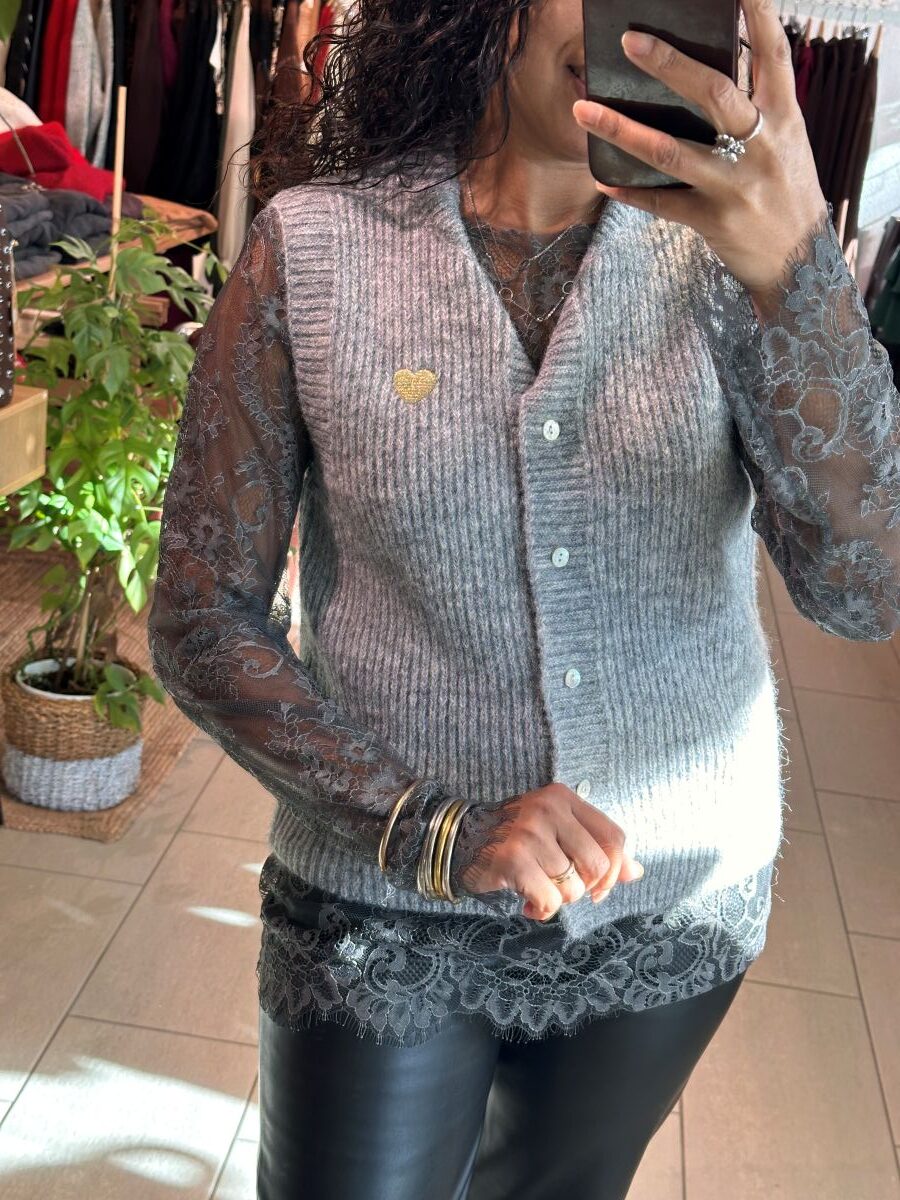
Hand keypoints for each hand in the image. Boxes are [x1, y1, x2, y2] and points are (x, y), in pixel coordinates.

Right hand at [448, 782, 644, 921]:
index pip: (614, 837)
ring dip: (557, 899)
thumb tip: (636, 872)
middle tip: (561, 888)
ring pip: (573, 887)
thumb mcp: (557, 832)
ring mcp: (529, 833)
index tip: (597, 885)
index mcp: (564, 798)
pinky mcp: (513, 858)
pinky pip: (550, 900)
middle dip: (584, 888)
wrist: (459, 840)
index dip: (614, 869)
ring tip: (536, 889)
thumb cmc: (514, 838)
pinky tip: (527, 903)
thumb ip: (596, 848)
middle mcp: (548, 809)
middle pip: (598, 865)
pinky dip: (542, 910)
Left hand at [571, 0, 827, 297]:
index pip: (772, 54)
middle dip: (668, 63)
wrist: (800, 264)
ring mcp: (734, 185)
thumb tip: (707, 71)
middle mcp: (762, 146)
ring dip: (621, 129)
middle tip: (630, 41)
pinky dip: (628, 191)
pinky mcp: (712, 221)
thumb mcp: (786, 143)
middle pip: (712, 92)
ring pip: (670, 151)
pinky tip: (602, 176)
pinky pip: (660, 203)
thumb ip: (757, 107)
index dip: (756, 14)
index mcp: (785, 118)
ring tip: (583, 110)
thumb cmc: (785, 193)